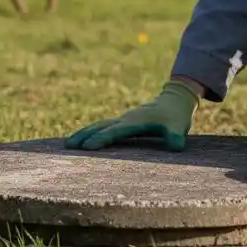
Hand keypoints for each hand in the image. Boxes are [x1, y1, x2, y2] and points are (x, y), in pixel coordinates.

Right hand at [64, 80, 198, 151]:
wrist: (174, 99)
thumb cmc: (175, 114)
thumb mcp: (178, 126)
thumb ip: (176, 136)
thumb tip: (176, 146)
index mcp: (135, 121)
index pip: (114, 131)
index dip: (101, 139)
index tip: (87, 147)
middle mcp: (125, 119)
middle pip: (100, 126)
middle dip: (84, 135)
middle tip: (68, 146)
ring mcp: (122, 120)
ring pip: (99, 126)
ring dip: (84, 133)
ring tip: (68, 144)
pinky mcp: (123, 123)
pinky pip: (103, 128)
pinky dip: (91, 133)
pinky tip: (83, 141)